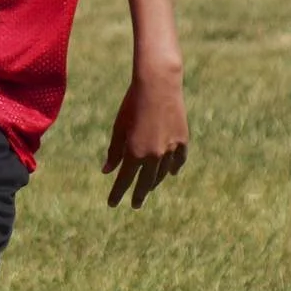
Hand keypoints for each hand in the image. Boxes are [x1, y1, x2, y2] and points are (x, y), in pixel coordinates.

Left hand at [103, 66, 187, 207]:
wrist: (158, 85)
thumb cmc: (132, 104)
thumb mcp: (119, 128)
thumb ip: (114, 151)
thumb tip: (107, 171)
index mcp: (134, 152)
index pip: (124, 181)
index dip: (117, 193)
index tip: (112, 204)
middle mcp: (154, 155)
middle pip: (145, 182)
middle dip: (139, 195)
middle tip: (135, 205)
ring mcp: (171, 149)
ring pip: (163, 173)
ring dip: (155, 182)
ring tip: (149, 188)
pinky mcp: (183, 140)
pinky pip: (178, 160)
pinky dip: (173, 168)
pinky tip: (171, 173)